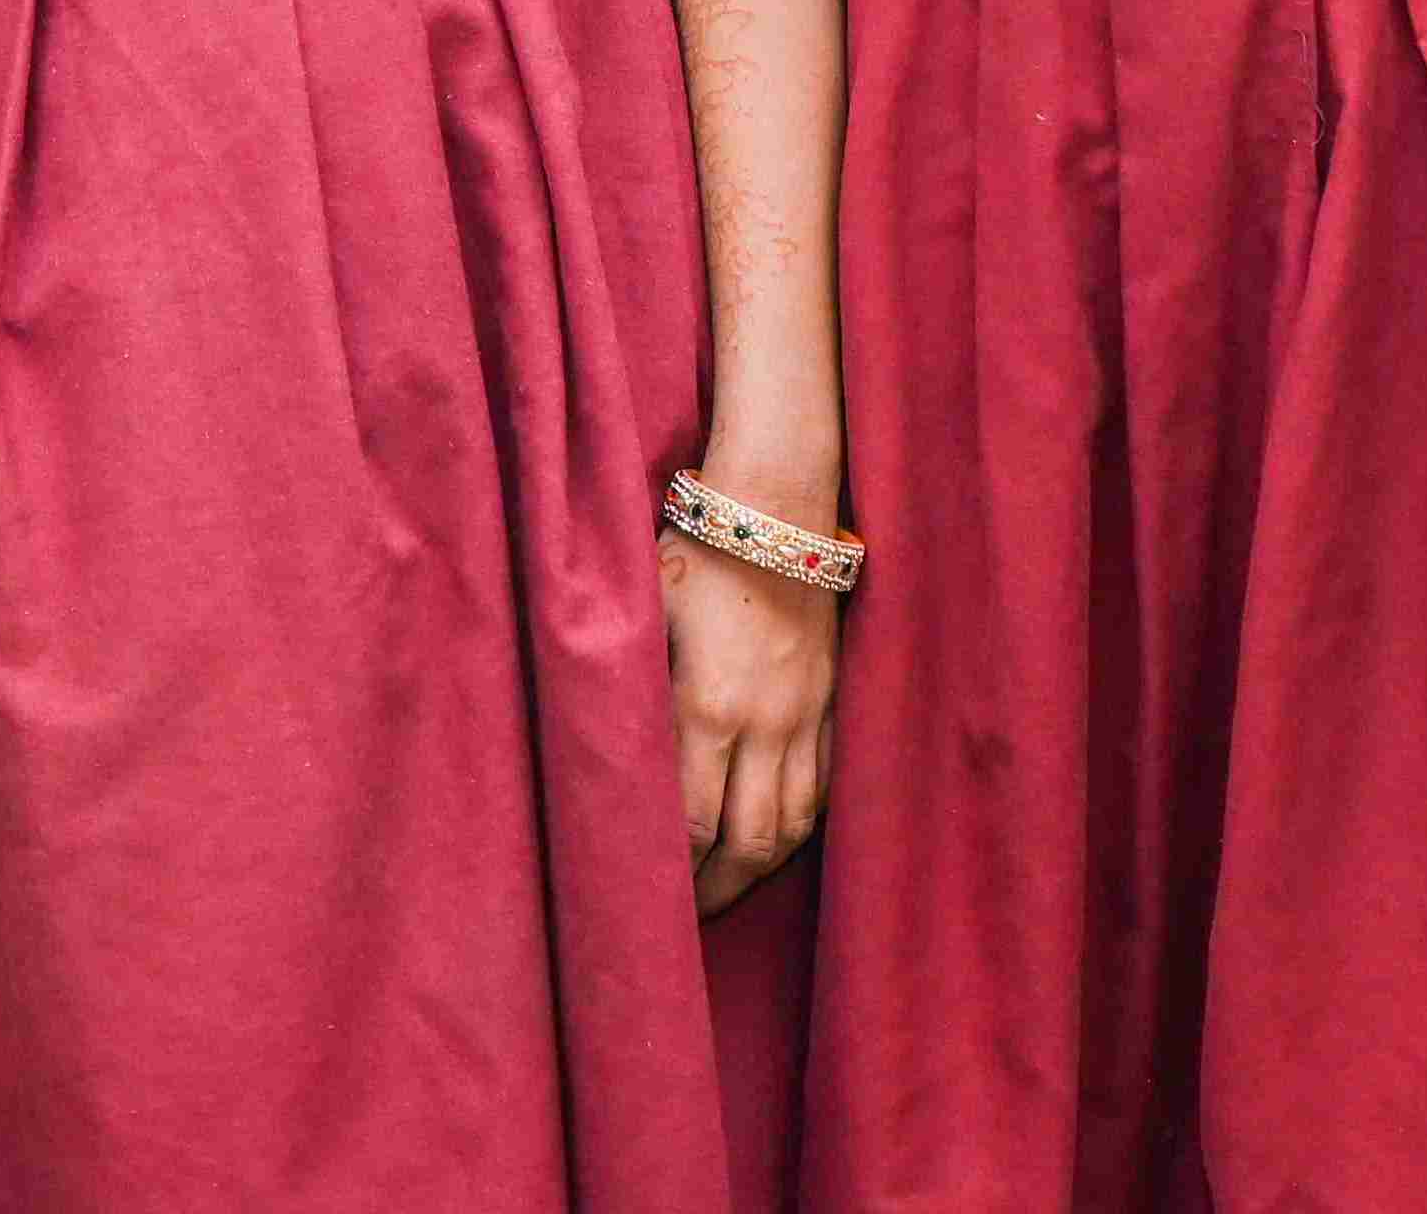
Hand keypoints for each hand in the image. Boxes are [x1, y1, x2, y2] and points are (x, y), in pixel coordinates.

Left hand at [660, 528, 838, 916]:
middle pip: (749, 843)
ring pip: (794, 823)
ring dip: (760, 868)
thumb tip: (594, 745)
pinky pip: (825, 786)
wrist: (775, 507)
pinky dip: (801, 824)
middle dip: (718, 892)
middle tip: (687, 920)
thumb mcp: (641, 610)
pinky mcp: (832, 701)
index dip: (673, 874)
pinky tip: (776, 837)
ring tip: (730, 889)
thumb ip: (625, 684)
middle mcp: (764, 724)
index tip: (647, 897)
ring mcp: (805, 716)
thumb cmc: (695, 550)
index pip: (691, 824)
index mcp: (706, 707)